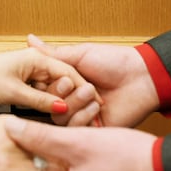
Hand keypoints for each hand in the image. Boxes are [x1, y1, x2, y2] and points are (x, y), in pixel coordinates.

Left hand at [0, 47, 97, 116]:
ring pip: (55, 88)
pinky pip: (45, 92)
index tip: (96, 104)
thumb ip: (41, 101)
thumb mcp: (14, 93)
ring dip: (62, 102)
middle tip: (86, 115)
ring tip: (74, 118)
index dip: (84, 89)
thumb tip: (63, 109)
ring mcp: (32, 71)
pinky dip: (50, 102)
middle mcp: (38, 62)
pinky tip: (56, 115)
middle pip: (65, 81)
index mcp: (38, 59)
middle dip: (74, 97)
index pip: (70, 73)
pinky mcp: (26, 80)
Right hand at [27, 35, 158, 127]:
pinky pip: (75, 130)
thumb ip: (52, 54)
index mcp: (66, 82)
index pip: (41, 89)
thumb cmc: (115, 62)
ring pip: (59, 118)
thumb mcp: (80, 55)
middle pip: (47, 105)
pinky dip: (83, 116)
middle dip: (58, 93)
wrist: (141, 77)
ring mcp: (81, 115)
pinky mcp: (92, 130)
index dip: (43, 84)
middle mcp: (70, 100)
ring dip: (73, 103)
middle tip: (70, 82)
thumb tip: (29, 40)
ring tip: (90, 91)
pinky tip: (97, 106)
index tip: (50, 76)